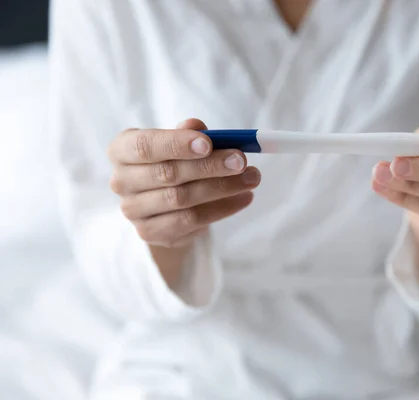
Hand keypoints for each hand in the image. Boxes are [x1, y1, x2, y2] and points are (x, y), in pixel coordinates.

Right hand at [108, 118, 259, 247]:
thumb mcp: (179, 142)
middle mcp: (121, 181)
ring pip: (182, 199)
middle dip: (210, 166)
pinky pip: (191, 221)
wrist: (163, 202)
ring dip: (223, 188)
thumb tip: (197, 127)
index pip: (145, 146)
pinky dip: (222, 209)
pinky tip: (243, 198)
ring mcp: (134, 211)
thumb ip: (188, 134)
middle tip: (242, 161)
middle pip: (168, 174)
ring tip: (252, 178)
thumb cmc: (173, 161)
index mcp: (122, 150)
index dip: (177, 144)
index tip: (209, 143)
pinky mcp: (151, 233)